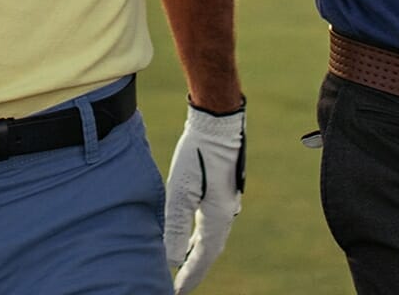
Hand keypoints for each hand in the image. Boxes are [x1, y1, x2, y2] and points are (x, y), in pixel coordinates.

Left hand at [164, 99, 245, 292]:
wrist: (218, 120)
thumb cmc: (199, 153)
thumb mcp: (181, 190)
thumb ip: (176, 226)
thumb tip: (171, 259)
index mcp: (217, 217)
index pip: (203, 257)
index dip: (190, 276)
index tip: (176, 292)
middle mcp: (226, 212)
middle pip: (210, 250)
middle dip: (196, 268)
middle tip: (180, 284)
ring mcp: (226, 200)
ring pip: (212, 235)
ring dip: (198, 251)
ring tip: (184, 263)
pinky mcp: (222, 188)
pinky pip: (212, 221)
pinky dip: (201, 234)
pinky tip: (191, 232)